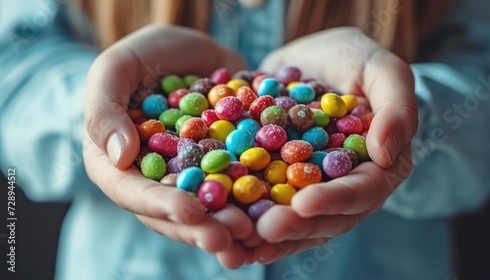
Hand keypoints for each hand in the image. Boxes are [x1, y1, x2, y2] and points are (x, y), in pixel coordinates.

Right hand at [83, 24, 254, 267]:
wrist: (186, 48)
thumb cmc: (140, 56)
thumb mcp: (115, 70)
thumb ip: (105, 110)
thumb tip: (120, 157)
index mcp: (120, 166)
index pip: (135, 193)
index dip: (162, 206)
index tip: (191, 212)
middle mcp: (158, 179)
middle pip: (176, 212)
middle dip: (203, 227)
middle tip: (232, 237)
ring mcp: (194, 175)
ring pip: (211, 206)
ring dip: (233, 223)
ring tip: (256, 233)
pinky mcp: (226, 165)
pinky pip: (241, 183)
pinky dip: (258, 197)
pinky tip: (278, 207)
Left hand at [253, 27, 417, 262]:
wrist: (315, 59)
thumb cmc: (356, 61)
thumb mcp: (384, 71)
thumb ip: (397, 108)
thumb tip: (386, 153)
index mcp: (378, 167)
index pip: (361, 192)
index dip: (334, 201)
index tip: (303, 204)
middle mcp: (345, 185)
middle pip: (324, 217)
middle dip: (294, 227)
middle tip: (263, 231)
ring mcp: (311, 186)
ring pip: (293, 221)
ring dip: (266, 237)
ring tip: (237, 247)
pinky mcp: (280, 179)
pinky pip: (265, 204)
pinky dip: (247, 219)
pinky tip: (224, 230)